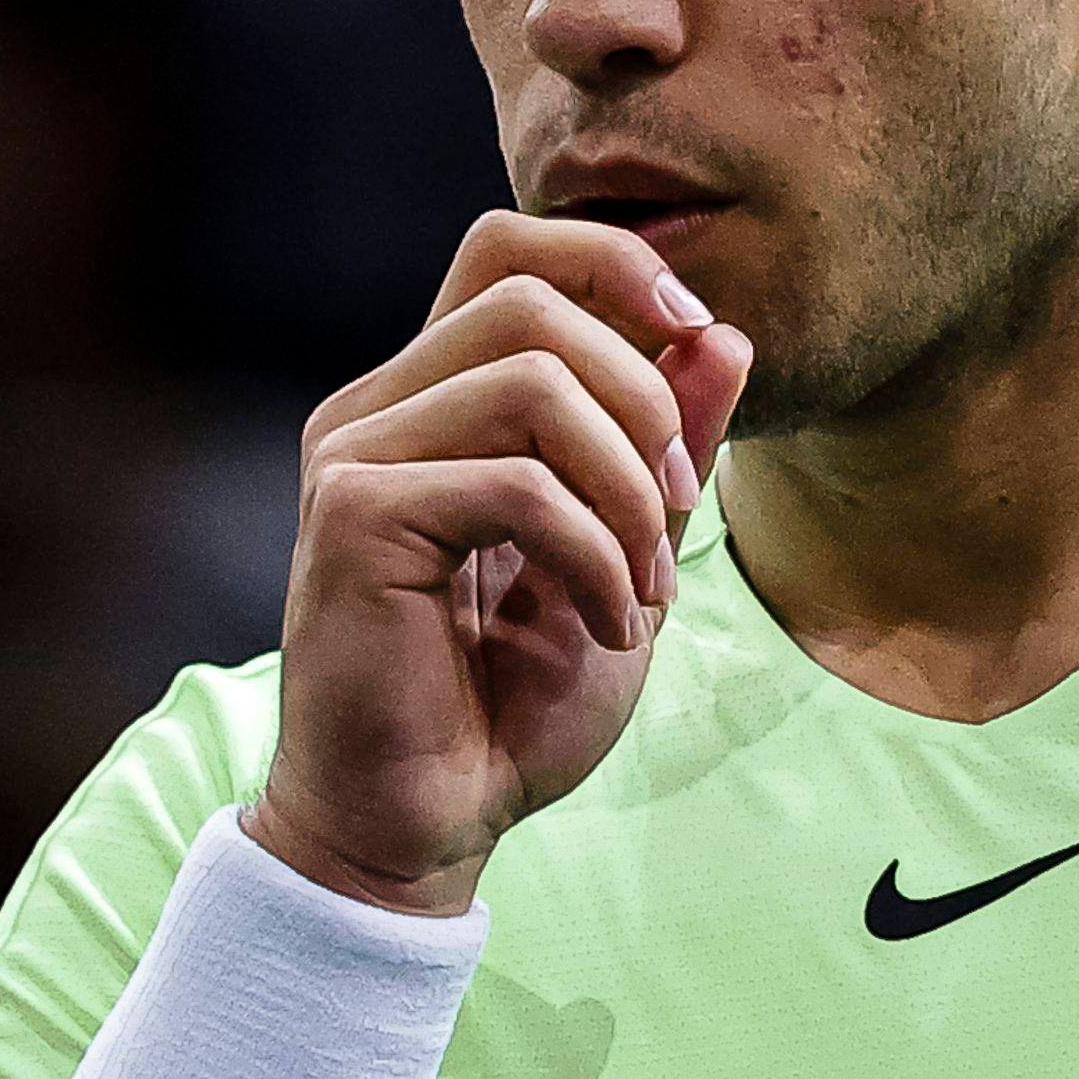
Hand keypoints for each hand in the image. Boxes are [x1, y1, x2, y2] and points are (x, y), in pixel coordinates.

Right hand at [249, 213, 750, 915]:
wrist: (425, 827)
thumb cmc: (508, 704)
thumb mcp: (628, 554)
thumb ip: (666, 447)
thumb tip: (724, 332)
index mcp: (431, 402)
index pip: (507, 251)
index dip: (611, 262)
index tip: (695, 334)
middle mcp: (376, 410)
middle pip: (533, 304)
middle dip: (645, 401)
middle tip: (677, 513)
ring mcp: (354, 457)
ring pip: (532, 382)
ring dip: (629, 488)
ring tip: (647, 587)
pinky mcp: (354, 517)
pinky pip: (515, 482)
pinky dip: (597, 553)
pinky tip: (611, 623)